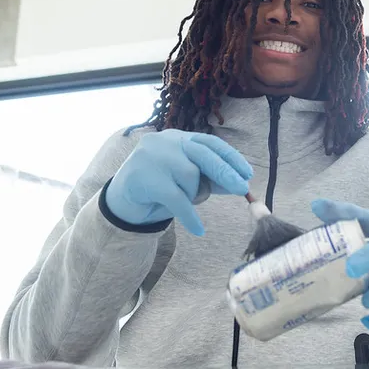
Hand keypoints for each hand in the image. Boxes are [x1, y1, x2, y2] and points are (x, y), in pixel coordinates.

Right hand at [105, 130, 252, 235]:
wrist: (121, 201)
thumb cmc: (160, 188)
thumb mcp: (188, 181)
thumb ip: (211, 179)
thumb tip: (240, 184)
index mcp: (178, 138)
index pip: (210, 143)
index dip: (231, 157)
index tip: (247, 173)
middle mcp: (165, 142)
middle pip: (204, 156)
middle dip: (226, 173)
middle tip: (242, 189)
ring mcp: (153, 157)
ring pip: (191, 178)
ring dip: (194, 196)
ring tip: (185, 201)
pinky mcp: (145, 178)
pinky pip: (178, 199)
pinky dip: (190, 216)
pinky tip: (198, 229)